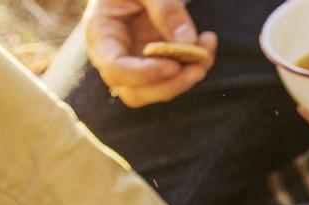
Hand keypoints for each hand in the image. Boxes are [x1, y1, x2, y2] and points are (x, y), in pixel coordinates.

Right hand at [84, 0, 216, 108]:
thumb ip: (164, 8)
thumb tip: (187, 42)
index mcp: (101, 33)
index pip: (115, 69)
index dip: (144, 74)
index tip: (173, 65)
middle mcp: (113, 57)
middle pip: (134, 93)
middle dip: (169, 85)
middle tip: (199, 66)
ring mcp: (133, 65)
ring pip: (155, 92)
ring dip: (186, 80)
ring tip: (207, 50)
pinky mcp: (152, 65)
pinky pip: (172, 80)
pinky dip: (192, 68)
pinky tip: (206, 45)